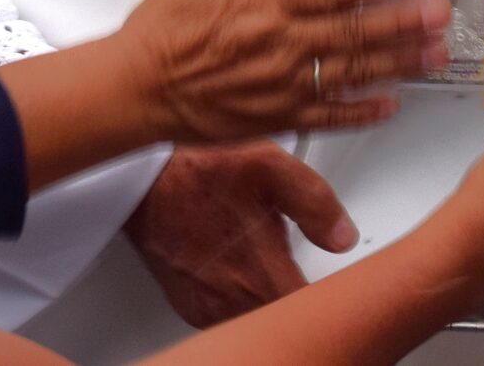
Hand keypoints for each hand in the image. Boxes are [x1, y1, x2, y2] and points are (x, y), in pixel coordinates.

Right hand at [112, 0, 448, 143]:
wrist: (136, 89)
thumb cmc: (164, 29)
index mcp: (265, 3)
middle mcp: (282, 45)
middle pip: (353, 31)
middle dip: (402, 22)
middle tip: (440, 14)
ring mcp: (283, 86)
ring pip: (352, 72)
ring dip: (397, 62)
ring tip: (435, 53)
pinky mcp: (277, 119)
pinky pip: (329, 116)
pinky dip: (362, 111)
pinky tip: (391, 103)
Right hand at [127, 142, 355, 327]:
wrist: (141, 181)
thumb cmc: (198, 170)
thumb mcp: (267, 165)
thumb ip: (314, 201)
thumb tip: (342, 235)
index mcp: (261, 274)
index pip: (314, 312)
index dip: (333, 299)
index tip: (342, 283)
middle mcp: (234, 302)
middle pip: (288, 318)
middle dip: (303, 295)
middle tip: (306, 265)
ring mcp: (209, 310)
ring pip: (260, 317)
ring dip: (272, 296)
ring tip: (271, 261)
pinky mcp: (192, 309)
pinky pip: (231, 315)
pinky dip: (243, 297)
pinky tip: (244, 267)